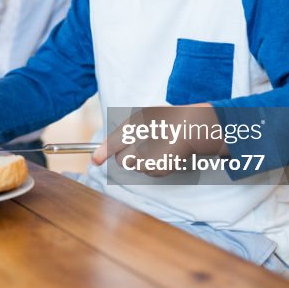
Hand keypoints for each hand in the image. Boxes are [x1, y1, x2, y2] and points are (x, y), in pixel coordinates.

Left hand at [91, 104, 221, 167]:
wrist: (193, 127)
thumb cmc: (167, 118)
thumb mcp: (142, 117)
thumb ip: (123, 132)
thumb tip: (106, 148)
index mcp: (136, 127)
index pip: (114, 143)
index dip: (102, 152)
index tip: (95, 160)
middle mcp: (142, 144)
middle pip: (122, 160)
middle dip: (125, 154)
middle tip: (140, 144)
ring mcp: (151, 159)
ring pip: (135, 165)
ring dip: (139, 159)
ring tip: (155, 146)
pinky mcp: (159, 170)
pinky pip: (147, 170)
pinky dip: (151, 164)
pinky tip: (162, 153)